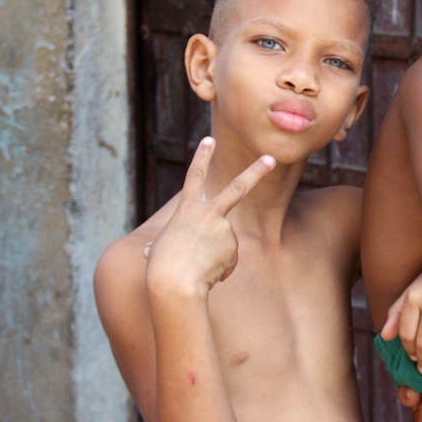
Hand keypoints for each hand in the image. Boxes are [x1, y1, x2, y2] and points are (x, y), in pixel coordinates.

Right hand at [144, 137, 275, 298]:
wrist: (174, 282)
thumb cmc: (160, 267)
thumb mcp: (156, 250)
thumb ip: (160, 244)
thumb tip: (150, 251)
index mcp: (186, 210)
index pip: (194, 177)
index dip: (202, 157)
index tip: (210, 139)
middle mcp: (207, 213)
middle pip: (238, 187)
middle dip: (256, 171)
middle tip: (271, 158)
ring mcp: (223, 227)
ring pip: (225, 243)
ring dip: (214, 258)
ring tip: (197, 266)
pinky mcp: (232, 244)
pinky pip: (228, 260)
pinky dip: (219, 270)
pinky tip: (207, 273)